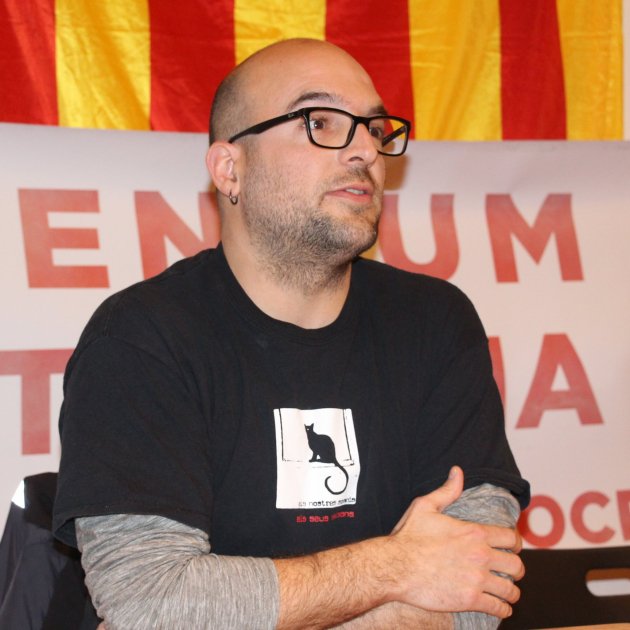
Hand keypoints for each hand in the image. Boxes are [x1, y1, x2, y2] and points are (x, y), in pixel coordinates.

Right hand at [388, 466, 522, 618]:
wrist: (394, 567)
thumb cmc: (409, 536)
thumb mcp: (426, 506)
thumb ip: (447, 490)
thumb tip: (458, 471)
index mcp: (474, 532)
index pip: (512, 539)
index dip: (515, 543)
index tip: (511, 548)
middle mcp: (480, 555)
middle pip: (517, 566)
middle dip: (516, 569)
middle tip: (510, 572)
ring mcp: (476, 579)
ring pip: (511, 590)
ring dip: (510, 592)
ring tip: (506, 593)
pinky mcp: (469, 600)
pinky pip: (499, 608)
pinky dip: (502, 609)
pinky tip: (498, 607)